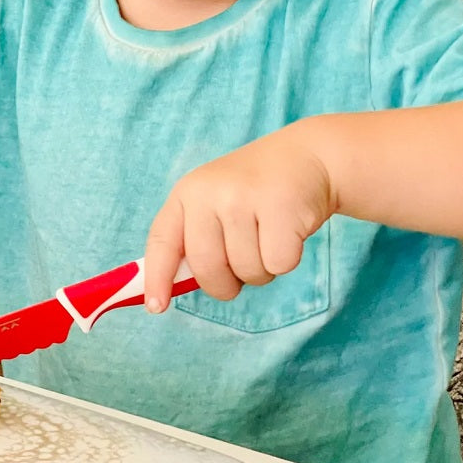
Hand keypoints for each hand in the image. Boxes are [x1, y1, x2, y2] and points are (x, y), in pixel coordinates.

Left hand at [143, 127, 334, 310]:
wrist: (307, 156)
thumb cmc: (256, 192)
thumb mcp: (215, 202)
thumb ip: (194, 239)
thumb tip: (170, 290)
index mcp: (187, 193)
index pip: (162, 240)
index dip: (157, 277)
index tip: (155, 306)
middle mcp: (209, 193)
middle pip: (207, 268)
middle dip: (225, 285)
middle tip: (241, 269)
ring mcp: (244, 197)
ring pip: (247, 271)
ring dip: (262, 269)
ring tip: (268, 236)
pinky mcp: (280, 206)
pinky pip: (278, 264)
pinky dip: (287, 259)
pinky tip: (288, 231)